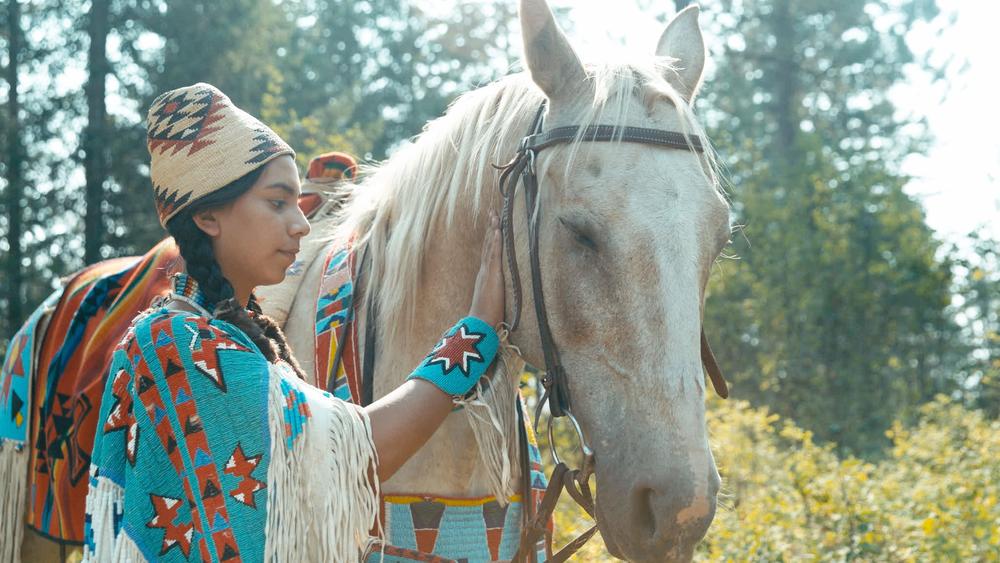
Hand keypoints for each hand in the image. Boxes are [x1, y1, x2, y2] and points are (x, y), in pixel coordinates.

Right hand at [468, 211, 504, 327]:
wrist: (480, 324)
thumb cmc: (486, 317)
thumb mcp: (493, 301)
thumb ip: (495, 294)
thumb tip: (500, 294)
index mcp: (486, 276)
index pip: (489, 252)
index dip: (491, 237)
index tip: (493, 223)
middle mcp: (484, 271)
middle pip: (488, 244)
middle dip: (491, 227)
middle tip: (492, 210)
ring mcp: (487, 272)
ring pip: (490, 246)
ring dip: (493, 229)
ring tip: (495, 214)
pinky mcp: (492, 276)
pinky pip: (494, 255)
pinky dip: (495, 242)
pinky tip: (497, 230)